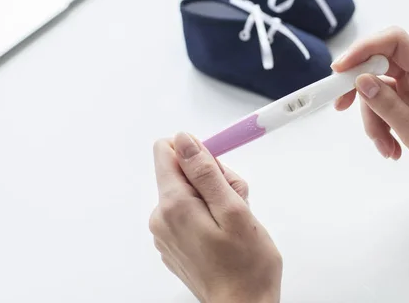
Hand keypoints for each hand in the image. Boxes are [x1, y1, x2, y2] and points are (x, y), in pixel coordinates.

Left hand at [149, 133, 281, 302]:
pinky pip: (189, 212)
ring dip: (215, 197)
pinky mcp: (175, 243)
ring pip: (190, 192)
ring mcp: (166, 233)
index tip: (219, 171)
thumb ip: (206, 172)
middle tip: (236, 203)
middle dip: (214, 179)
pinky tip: (225, 234)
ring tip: (234, 223)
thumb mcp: (233, 210)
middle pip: (183, 172)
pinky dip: (209, 215)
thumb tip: (184, 141)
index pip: (168, 151)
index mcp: (174, 205)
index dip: (199, 153)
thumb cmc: (245, 267)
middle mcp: (162, 217)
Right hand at [333, 27, 408, 216]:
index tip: (340, 69)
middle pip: (380, 64)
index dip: (364, 48)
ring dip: (372, 118)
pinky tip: (391, 148)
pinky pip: (383, 104)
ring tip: (385, 147)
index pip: (395, 42)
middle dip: (360, 89)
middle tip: (341, 105)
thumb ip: (387, 105)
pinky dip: (379, 125)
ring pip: (378, 88)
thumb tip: (360, 80)